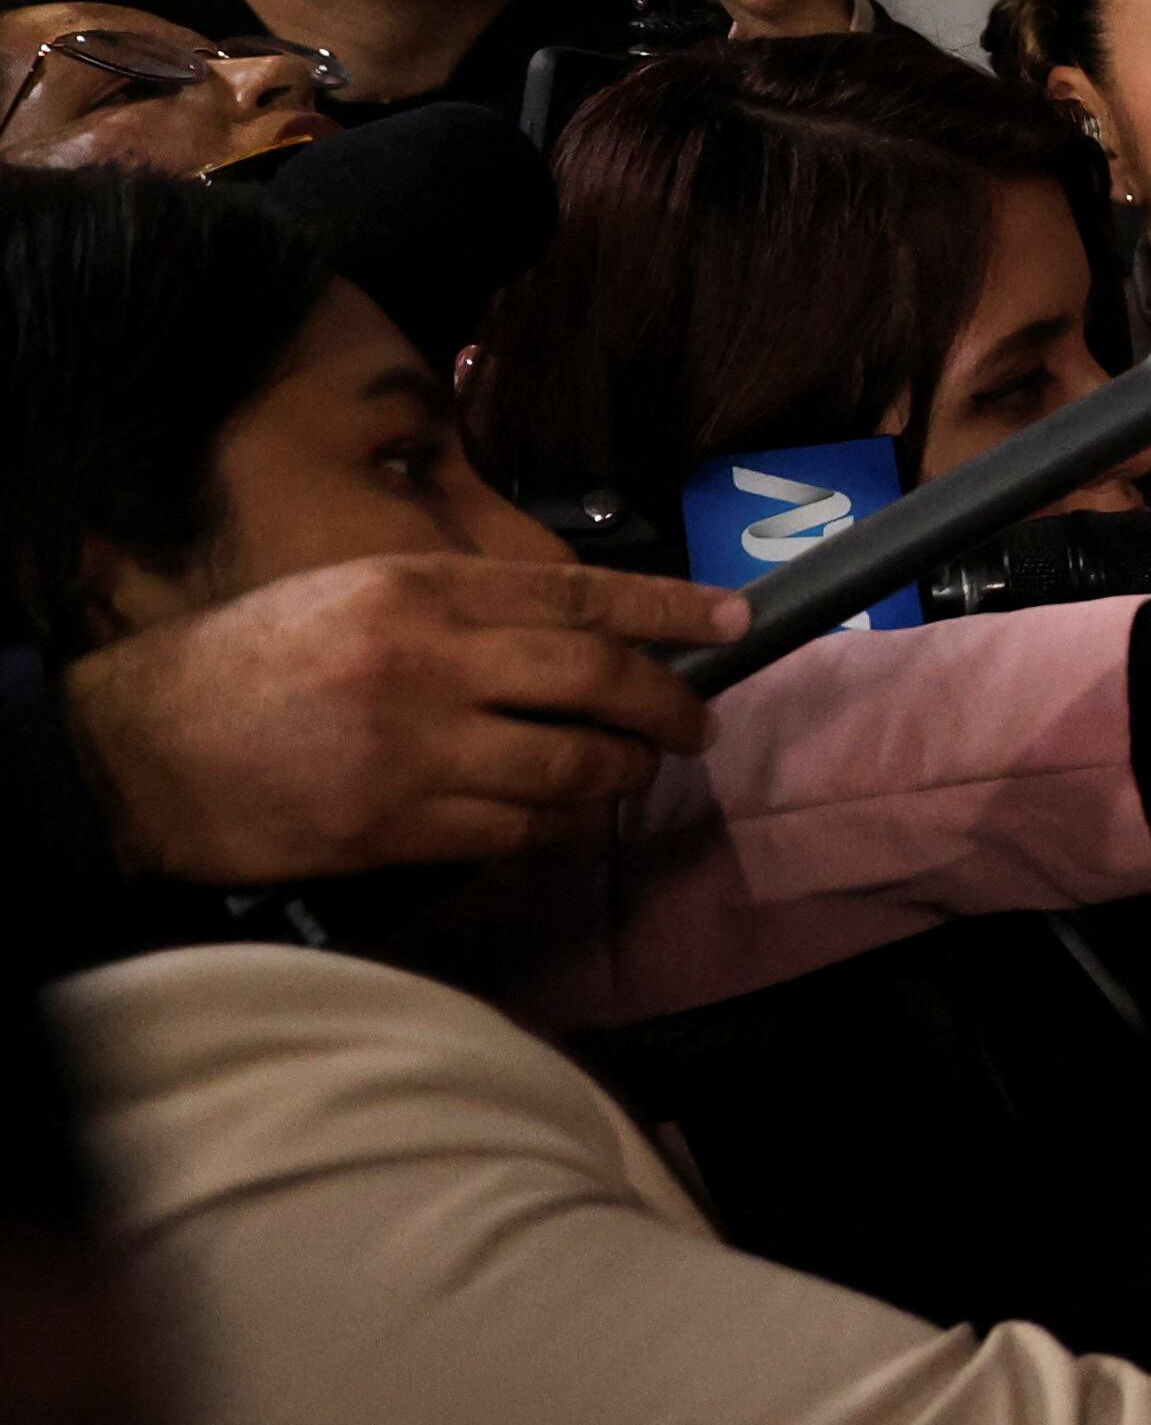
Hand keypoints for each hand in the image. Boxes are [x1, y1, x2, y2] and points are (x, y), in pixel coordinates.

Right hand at [62, 556, 744, 882]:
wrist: (141, 746)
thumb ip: (468, 606)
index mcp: (424, 590)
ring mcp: (414, 751)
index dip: (672, 610)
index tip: (735, 620)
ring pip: (568, 769)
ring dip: (621, 776)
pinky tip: (571, 821)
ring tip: (635, 773)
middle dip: (668, 705)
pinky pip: (515, 833)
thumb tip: (586, 631)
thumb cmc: (258, 660)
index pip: (581, 595)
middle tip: (696, 725)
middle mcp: (430, 664)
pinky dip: (560, 828)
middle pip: (596, 682)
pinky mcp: (393, 829)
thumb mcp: (360, 591)